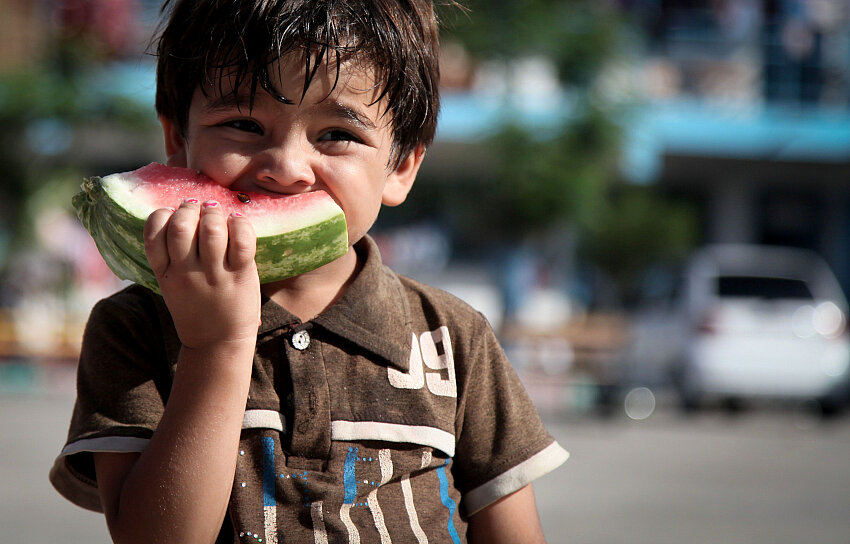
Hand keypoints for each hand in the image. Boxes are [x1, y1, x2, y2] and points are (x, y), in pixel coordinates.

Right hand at [144, 199, 260, 348]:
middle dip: (189, 208)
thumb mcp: (171, 285)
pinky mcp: (241, 276)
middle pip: (181, 227)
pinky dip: (240, 224)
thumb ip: (170, 256)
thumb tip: (179, 215)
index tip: (173, 214)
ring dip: (214, 214)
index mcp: (165, 273)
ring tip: (216, 214)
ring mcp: (215, 275)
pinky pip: (242, 241)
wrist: (217, 344)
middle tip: (198, 207)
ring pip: (212, 230)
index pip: (153, 233)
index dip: (162, 215)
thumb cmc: (197, 308)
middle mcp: (187, 273)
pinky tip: (237, 222)